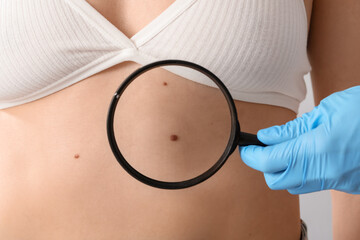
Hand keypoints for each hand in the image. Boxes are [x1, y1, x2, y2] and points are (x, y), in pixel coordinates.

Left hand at [239, 86, 359, 193]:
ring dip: (284, 170)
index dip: (252, 156)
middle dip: (266, 166)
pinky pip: (316, 183)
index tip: (246, 148)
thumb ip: (292, 129)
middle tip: (265, 147)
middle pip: (278, 181)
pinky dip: (305, 171)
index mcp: (317, 149)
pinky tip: (311, 154)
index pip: (269, 161)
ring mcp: (338, 180)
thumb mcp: (325, 111)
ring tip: (288, 148)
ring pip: (296, 185)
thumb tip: (267, 137)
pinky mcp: (347, 184)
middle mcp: (326, 171)